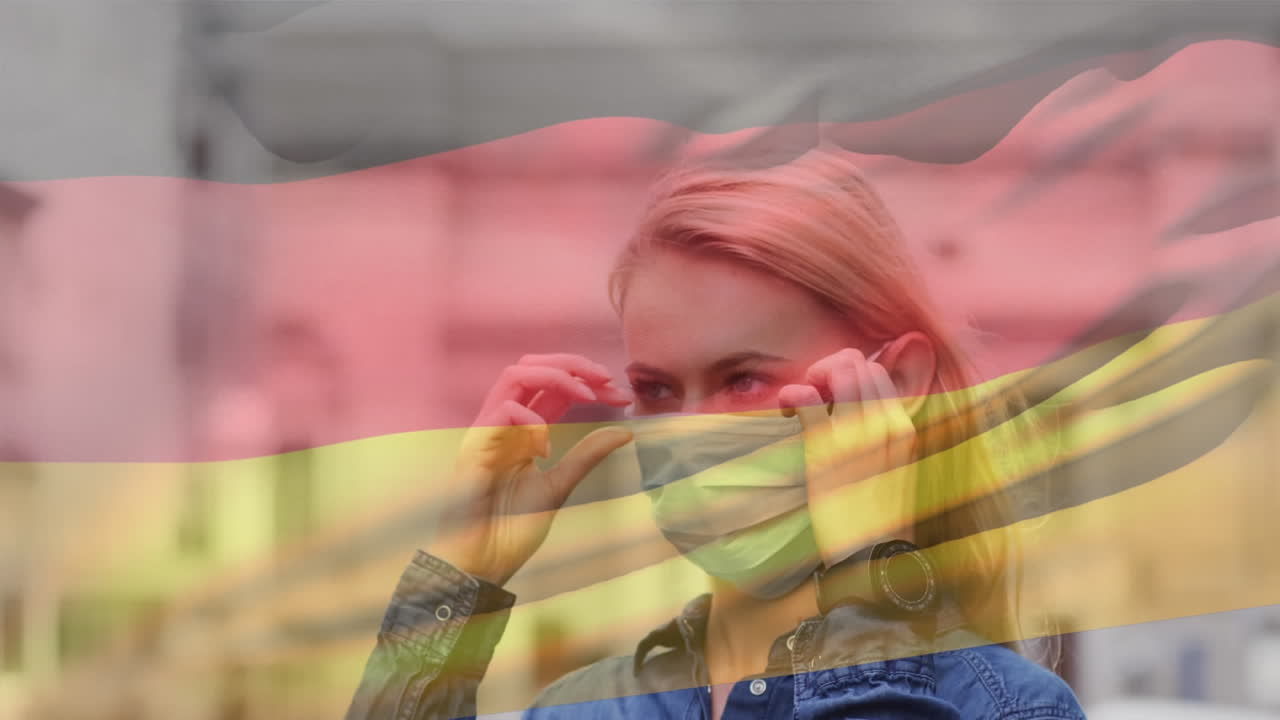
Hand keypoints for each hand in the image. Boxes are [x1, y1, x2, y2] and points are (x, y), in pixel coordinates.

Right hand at [430, 354, 633, 585]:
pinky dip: (530, 420)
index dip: (588, 381)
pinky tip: (546, 446)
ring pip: (514, 376)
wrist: (482, 563)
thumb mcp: (560, 486)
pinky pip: (501, 412)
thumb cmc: (511, 529)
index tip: (622, 394)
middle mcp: (504, 423)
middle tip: (606, 379)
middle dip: (572, 364)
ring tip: (585, 395)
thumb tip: (624, 431)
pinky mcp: (473, 447)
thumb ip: (586, 456)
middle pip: (531, 366)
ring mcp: (486, 432)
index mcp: (524, 431)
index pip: (554, 387)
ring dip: (554, 377)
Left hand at [778, 348, 917, 567]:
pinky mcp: (825, 451)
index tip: (831, 395)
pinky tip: (787, 411)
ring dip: (811, 377)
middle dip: (827, 367)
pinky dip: (792, 394)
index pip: (876, 370)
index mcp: (902, 426)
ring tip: (800, 405)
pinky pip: (806, 399)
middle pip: (855, 362)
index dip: (847, 371)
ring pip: (837, 370)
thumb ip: (880, 432)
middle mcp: (885, 424)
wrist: (872, 557)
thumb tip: (851, 404)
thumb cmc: (877, 515)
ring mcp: (856, 436)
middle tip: (813, 397)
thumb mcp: (892, 465)